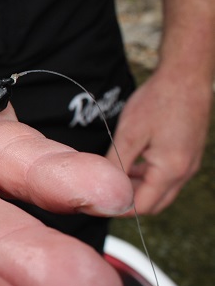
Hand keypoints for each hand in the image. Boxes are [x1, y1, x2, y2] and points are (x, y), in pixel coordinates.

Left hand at [108, 0, 214, 215]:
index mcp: (170, 170)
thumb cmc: (158, 101)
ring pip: (161, 191)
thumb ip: (117, 163)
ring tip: (112, 179)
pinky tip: (129, 165)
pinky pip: (166, 176)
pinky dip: (147, 177)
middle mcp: (184, 172)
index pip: (143, 207)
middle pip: (154, 204)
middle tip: (102, 195)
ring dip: (137, 189)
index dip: (119, 209)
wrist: (186, 77)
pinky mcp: (187, 154)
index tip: (97, 204)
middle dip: (128, 203)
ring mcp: (188, 164)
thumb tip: (104, 183)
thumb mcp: (129, 134)